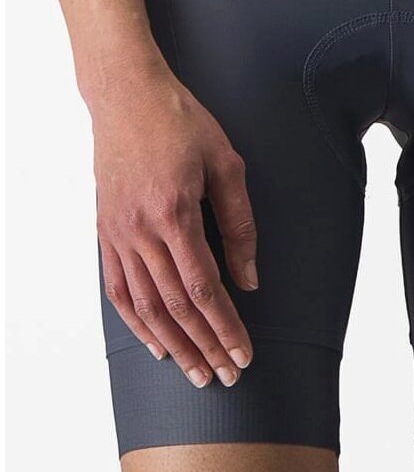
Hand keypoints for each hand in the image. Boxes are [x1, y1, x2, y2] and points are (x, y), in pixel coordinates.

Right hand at [93, 59, 258, 387]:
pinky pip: (118, 288)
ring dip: (173, 344)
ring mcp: (118, 233)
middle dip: (204, 345)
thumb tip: (248, 278)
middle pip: (174, 306)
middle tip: (226, 375)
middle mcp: (141, 230)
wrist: (127, 95)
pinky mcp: (106, 231)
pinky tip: (156, 343)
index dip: (225, 326)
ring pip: (145, 306)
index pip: (203, 287)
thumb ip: (239, 222)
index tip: (243, 352)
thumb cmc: (181, 121)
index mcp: (174, 212)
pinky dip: (136, 322)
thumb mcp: (225, 161)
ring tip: (196, 372)